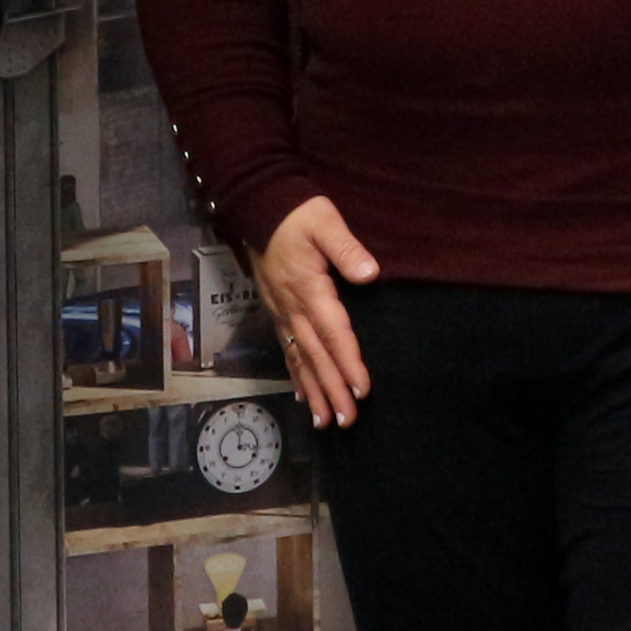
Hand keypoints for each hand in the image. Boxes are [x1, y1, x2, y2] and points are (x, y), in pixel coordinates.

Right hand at [256, 196, 379, 428]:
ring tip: (326, 422)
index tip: (361, 389)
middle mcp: (293, 308)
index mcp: (310, 290)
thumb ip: (347, 249)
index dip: (348, 362)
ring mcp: (282, 312)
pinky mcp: (276, 310)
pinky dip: (296, 376)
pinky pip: (286, 350)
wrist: (259, 207)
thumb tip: (370, 274)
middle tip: (346, 421)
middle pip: (316, 355)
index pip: (333, 332)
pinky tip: (303, 397)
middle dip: (332, 390)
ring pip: (300, 359)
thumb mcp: (325, 222)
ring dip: (314, 391)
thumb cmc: (297, 213)